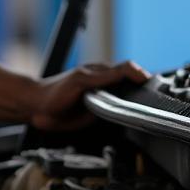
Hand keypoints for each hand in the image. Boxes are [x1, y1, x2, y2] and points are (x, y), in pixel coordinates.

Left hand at [27, 60, 148, 130]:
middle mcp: (104, 84)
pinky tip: (129, 120)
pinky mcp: (98, 114)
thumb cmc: (54, 91)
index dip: (141, 75)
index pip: (128, 69)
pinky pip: (116, 114)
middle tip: (152, 100)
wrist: (37, 109)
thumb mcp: (82, 80)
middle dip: (143, 91)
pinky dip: (125, 116)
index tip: (150, 84)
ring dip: (135, 105)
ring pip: (125, 101)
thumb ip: (105, 76)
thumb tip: (129, 71)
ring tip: (144, 111)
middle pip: (130, 85)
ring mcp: (102, 99)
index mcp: (101, 72)